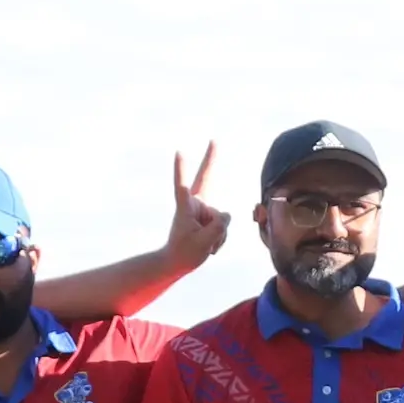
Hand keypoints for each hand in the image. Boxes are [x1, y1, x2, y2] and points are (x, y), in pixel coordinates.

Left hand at [162, 146, 227, 269]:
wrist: (177, 263)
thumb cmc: (184, 253)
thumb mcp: (203, 243)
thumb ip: (218, 227)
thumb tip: (227, 215)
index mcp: (185, 207)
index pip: (182, 185)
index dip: (181, 169)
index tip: (179, 152)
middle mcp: (195, 204)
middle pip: (205, 178)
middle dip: (210, 159)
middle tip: (214, 140)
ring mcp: (203, 209)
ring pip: (222, 218)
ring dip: (218, 235)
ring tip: (205, 246)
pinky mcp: (209, 217)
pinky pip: (223, 225)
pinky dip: (220, 238)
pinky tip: (210, 246)